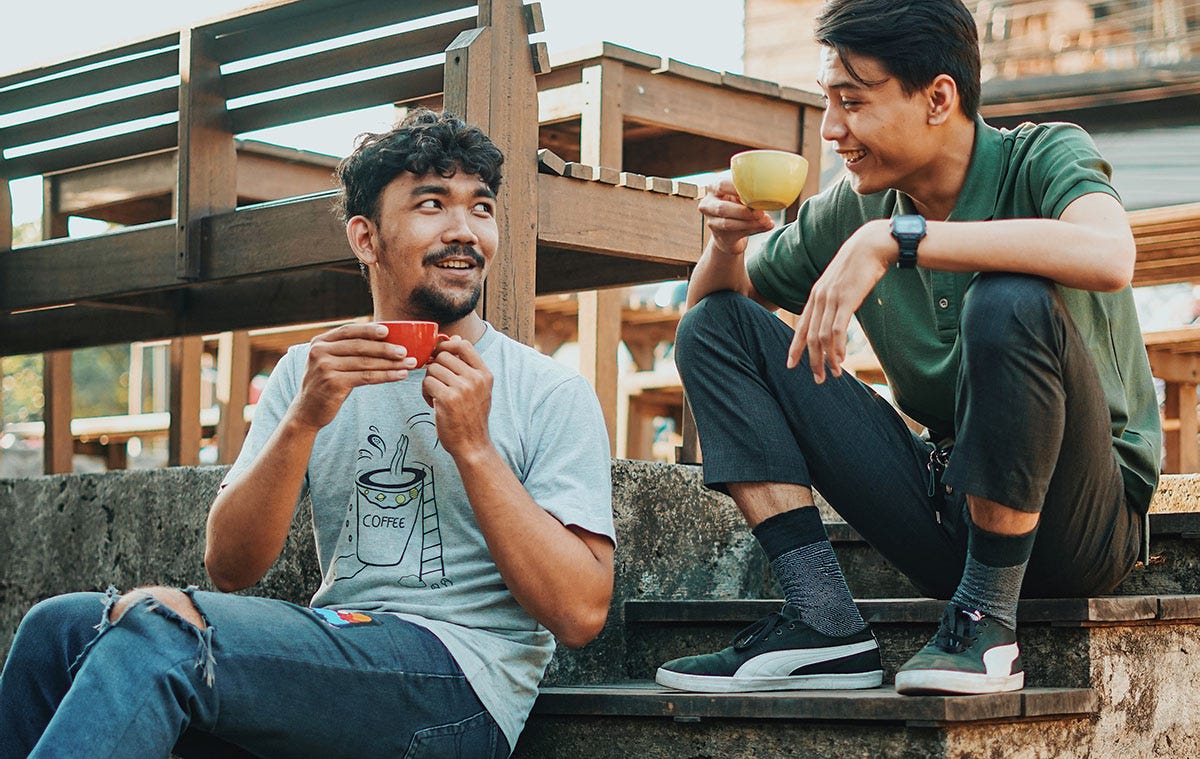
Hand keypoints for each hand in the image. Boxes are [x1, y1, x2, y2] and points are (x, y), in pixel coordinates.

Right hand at [291, 323, 416, 429]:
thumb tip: (382, 339)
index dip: (368, 330)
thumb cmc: (326, 384)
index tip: (388, 330)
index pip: (348, 331)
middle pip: (359, 346)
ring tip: (409, 363)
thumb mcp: (329, 362)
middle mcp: (320, 352)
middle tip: (405, 350)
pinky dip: (386, 375)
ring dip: (391, 363)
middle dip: (385, 348)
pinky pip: (366, 377)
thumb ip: (346, 350)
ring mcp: (325, 367)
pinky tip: (399, 375)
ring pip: (365, 362)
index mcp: (319, 342)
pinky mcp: (333, 383)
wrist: (307, 411)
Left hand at [421, 336, 492, 458]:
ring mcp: (463, 388)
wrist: (472, 445)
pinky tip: (433, 404)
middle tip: (438, 383)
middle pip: (443, 356)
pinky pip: (427, 383)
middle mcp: (476, 379)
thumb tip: (456, 338)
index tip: (440, 357)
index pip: (464, 345)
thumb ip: (467, 365)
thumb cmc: (471, 416)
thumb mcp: (477, 388)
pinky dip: (425, 393)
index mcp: (485, 374)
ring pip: (432, 369)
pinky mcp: (448, 399)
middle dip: (435, 368)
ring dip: (429, 382)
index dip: (447, 346)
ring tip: (436, 396)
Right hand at [698, 173, 775, 255]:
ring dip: (750, 222)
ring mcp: (712, 221)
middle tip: (761, 212)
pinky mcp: (720, 236)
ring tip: (766, 220)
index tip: (756, 191)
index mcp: (714, 188)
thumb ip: (751, 190)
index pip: (722, 185)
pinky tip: (766, 225)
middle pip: (722, 208)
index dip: (738, 189)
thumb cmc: (739, 204)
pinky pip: (736, 233)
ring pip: (728, 223)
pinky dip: (753, 229)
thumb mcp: (741, 193)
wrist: (730, 230)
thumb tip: (773, 187)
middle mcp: (708, 204)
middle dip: (743, 211)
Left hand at [788, 220, 892, 381]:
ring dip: (827, 359)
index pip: (801, 326)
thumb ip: (834, 298)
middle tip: (817, 379)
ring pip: (822, 337)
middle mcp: (819, 298)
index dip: (795, 347)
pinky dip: (837, 348)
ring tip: (833, 374)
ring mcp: (831, 299)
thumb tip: (836, 315)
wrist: (871, 245)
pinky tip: (840, 360)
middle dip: (811, 360)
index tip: (790, 364)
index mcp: (815, 295)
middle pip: (809, 336)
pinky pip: (837, 330)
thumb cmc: (858, 264)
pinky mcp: (846, 300)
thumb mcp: (840, 282)